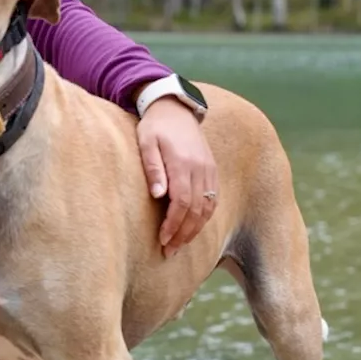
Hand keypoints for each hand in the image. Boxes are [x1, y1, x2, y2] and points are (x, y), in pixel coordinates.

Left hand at [136, 100, 218, 256]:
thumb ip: (152, 168)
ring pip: (208, 207)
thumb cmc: (155, 127)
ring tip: (179, 244)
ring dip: (195, 229)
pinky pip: (214, 199)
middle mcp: (200, 168)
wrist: (175, 109)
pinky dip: (205, 217)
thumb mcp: (146, 142)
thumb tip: (158, 195)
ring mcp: (209, 170)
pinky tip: (193, 228)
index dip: (174, 224)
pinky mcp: (212, 170)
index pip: (182, 201)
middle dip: (183, 234)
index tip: (163, 240)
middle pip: (197, 210)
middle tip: (169, 251)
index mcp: (183, 163)